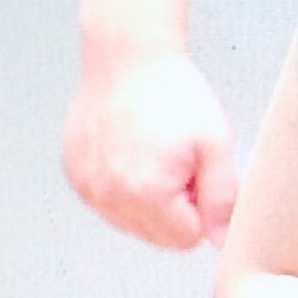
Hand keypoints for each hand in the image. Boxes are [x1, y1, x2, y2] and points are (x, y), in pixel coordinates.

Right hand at [63, 50, 236, 248]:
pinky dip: (124, 186)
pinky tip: (134, 150)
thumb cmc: (172, 93)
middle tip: (181, 161)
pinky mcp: (75, 175)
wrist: (128, 58)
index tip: (199, 174)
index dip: (200, 208)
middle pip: (156, 236)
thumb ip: (222, 197)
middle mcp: (109, 197)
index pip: (185, 239)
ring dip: (149, 200)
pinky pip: (107, 201)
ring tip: (156, 152)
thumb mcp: (216, 143)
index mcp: (146, 193)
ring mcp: (87, 187)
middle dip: (176, 208)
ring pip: (131, 221)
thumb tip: (221, 239)